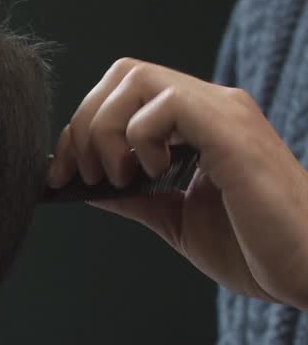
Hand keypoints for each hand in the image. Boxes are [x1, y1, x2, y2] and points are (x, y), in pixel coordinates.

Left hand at [49, 58, 307, 309]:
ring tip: (120, 176)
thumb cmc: (253, 248)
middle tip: (84, 176)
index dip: (80, 128)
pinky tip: (154, 173)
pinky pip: (168, 103)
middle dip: (84, 124)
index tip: (61, 176)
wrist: (306, 271)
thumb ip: (133, 196)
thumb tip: (84, 186)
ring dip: (106, 130)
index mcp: (199, 123)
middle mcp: (213, 107)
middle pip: (123, 73)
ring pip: (137, 78)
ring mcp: (225, 114)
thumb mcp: (174, 218)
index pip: (123, 91)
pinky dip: (141, 137)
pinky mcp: (233, 133)